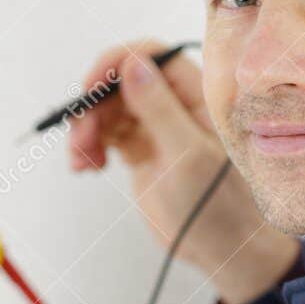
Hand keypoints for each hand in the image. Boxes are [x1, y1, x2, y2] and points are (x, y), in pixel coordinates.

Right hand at [67, 38, 298, 303]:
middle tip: (81, 139)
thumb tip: (132, 64)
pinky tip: (87, 165)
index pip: (151, 55)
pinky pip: (105, 133)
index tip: (89, 88)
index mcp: (196, 96)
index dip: (115, 63)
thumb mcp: (187, 156)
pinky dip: (90, 145)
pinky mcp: (141, 149)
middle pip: (121, 81)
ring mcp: (155, 126)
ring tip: (82, 160)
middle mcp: (175, 104)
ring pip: (108, 108)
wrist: (223, 248)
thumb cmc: (219, 205)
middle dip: (94, 105)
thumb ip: (159, 108)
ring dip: (87, 128)